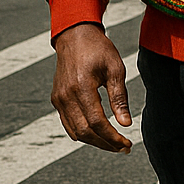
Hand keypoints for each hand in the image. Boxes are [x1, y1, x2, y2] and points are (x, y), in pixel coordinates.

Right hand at [51, 23, 132, 153]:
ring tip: (114, 144)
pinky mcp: (56, 99)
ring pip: (75, 131)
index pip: (97, 122)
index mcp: (82, 87)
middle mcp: (66, 96)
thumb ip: (119, 97)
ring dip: (95, 141)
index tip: (127, 143)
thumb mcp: (115, 69)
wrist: (75, 36)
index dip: (112, 137)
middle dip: (105, 143)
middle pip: (85, 132)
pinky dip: (82, 133)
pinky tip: (98, 135)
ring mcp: (58, 99)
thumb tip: (126, 123)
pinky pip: (68, 123)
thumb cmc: (99, 49)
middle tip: (124, 148)